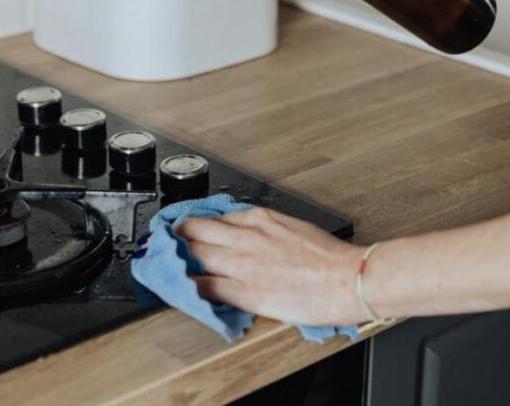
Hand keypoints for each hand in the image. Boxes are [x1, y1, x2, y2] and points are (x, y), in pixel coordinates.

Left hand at [176, 206, 368, 326]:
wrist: (347, 278)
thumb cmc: (329, 257)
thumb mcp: (293, 226)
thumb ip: (266, 228)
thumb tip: (248, 232)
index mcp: (259, 218)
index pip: (214, 218)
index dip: (193, 224)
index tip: (184, 230)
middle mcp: (245, 236)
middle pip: (194, 232)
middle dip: (175, 238)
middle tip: (163, 245)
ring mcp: (241, 264)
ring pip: (192, 256)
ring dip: (175, 260)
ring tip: (163, 266)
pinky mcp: (243, 291)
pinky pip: (203, 287)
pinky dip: (187, 287)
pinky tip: (180, 289)